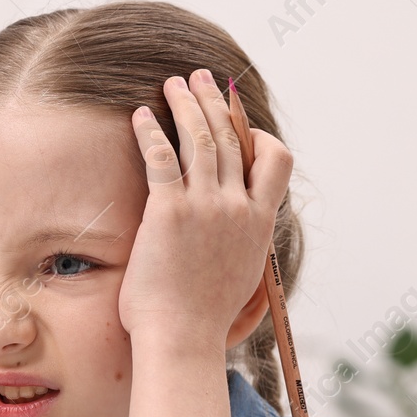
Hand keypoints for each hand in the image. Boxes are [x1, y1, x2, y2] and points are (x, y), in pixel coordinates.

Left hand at [117, 69, 292, 348]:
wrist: (182, 339)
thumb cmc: (204, 319)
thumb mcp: (242, 278)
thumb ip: (246, 247)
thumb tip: (244, 239)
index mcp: (260, 222)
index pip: (275, 160)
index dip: (257, 135)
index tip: (240, 123)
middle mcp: (238, 208)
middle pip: (231, 138)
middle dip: (214, 102)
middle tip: (200, 78)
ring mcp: (205, 207)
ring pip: (200, 138)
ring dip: (185, 104)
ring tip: (172, 84)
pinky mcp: (169, 212)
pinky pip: (161, 158)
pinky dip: (151, 131)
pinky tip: (140, 115)